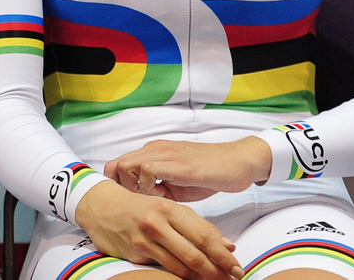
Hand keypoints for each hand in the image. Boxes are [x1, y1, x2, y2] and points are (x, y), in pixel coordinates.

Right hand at [75, 181, 241, 279]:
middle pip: (195, 253)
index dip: (223, 254)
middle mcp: (157, 223)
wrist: (101, 206)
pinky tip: (191, 279)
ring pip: (181, 266)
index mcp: (169, 208)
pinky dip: (180, 276)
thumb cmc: (140, 206)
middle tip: (232, 279)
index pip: (204, 234)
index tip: (237, 267)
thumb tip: (227, 245)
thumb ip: (197, 224)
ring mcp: (144, 239)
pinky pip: (163, 269)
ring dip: (201, 277)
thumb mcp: (168, 207)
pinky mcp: (134, 253)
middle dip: (217, 270)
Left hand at [104, 137, 272, 202]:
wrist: (238, 162)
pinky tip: (166, 196)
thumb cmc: (208, 174)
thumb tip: (140, 203)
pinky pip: (148, 170)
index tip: (131, 200)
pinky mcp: (178, 164)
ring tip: (155, 198)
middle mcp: (154, 150)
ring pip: (127, 166)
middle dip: (122, 188)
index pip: (117, 165)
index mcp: (153, 153)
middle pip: (115, 165)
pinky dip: (151, 188)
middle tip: (141, 201)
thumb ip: (157, 187)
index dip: (117, 185)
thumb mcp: (176, 182)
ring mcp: (165, 154)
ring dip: (136, 188)